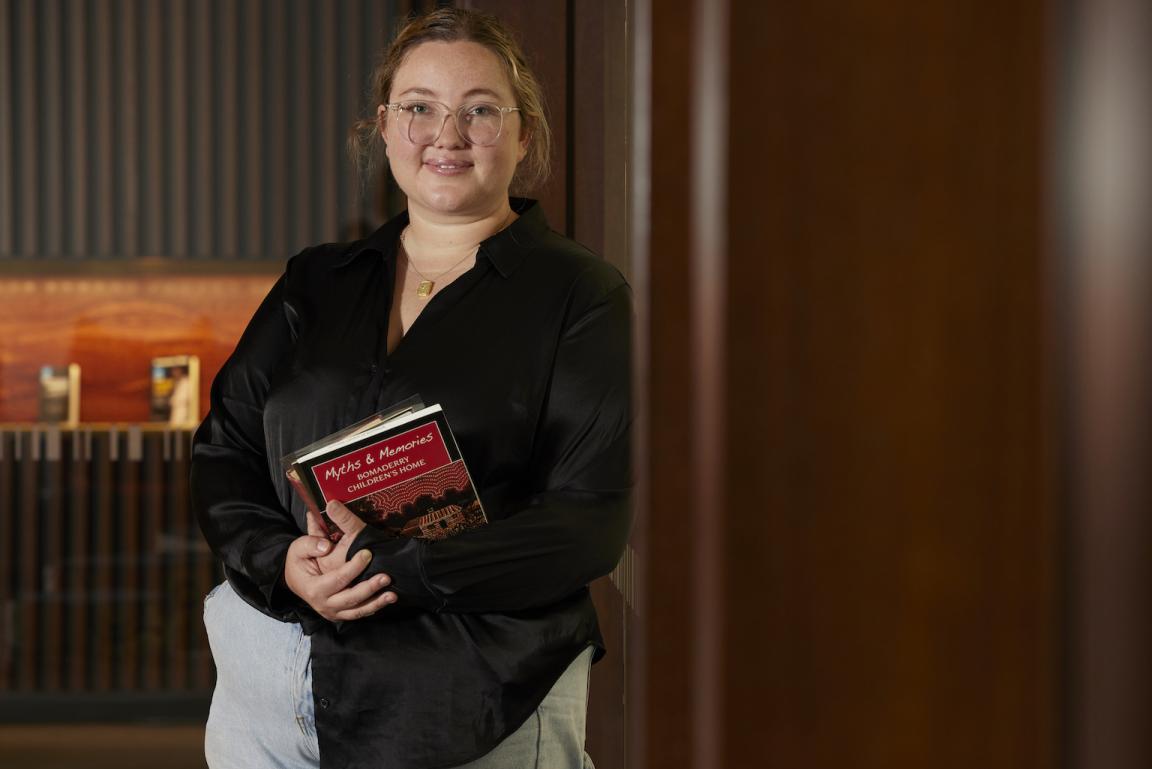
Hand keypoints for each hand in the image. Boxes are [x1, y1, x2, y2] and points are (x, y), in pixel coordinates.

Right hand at [283, 501, 395, 621]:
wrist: (295, 580)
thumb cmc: (298, 561)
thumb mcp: (298, 548)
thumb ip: (311, 544)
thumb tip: (326, 546)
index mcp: (314, 588)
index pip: (338, 579)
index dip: (354, 567)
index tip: (367, 553)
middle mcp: (324, 604)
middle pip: (350, 598)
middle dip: (370, 588)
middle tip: (386, 577)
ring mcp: (333, 611)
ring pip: (357, 611)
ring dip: (377, 603)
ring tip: (392, 595)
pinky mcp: (341, 614)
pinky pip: (359, 614)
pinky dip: (373, 608)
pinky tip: (386, 600)